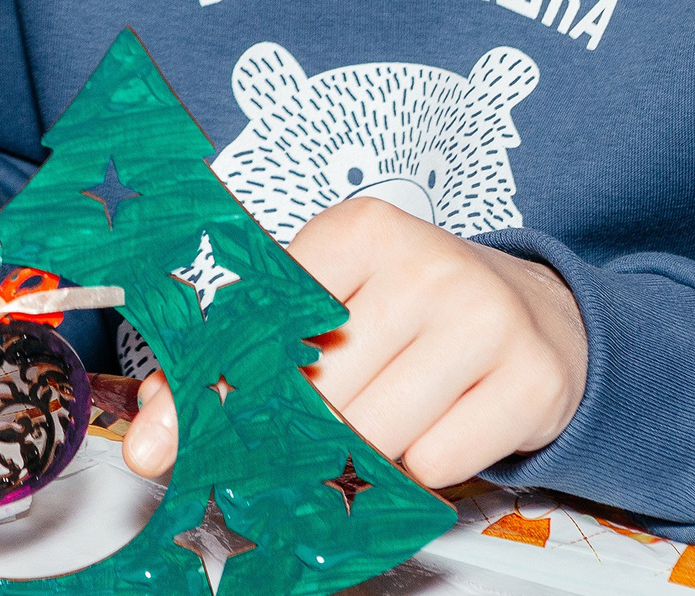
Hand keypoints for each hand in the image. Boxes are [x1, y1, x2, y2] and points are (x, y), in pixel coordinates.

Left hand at [124, 198, 587, 486]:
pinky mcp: (530, 380)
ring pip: (373, 434)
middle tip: (302, 432)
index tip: (182, 430)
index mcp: (359, 229)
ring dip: (363, 450)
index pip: (264, 319)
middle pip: (317, 390)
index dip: (221, 383)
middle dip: (297, 428)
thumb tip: (156, 430)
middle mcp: (424, 264)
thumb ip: (240, 354)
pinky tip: (437, 422)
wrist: (538, 317)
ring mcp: (484, 320)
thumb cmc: (410, 308)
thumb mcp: (330, 299)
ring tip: (382, 411)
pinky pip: (434, 463)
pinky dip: (422, 464)